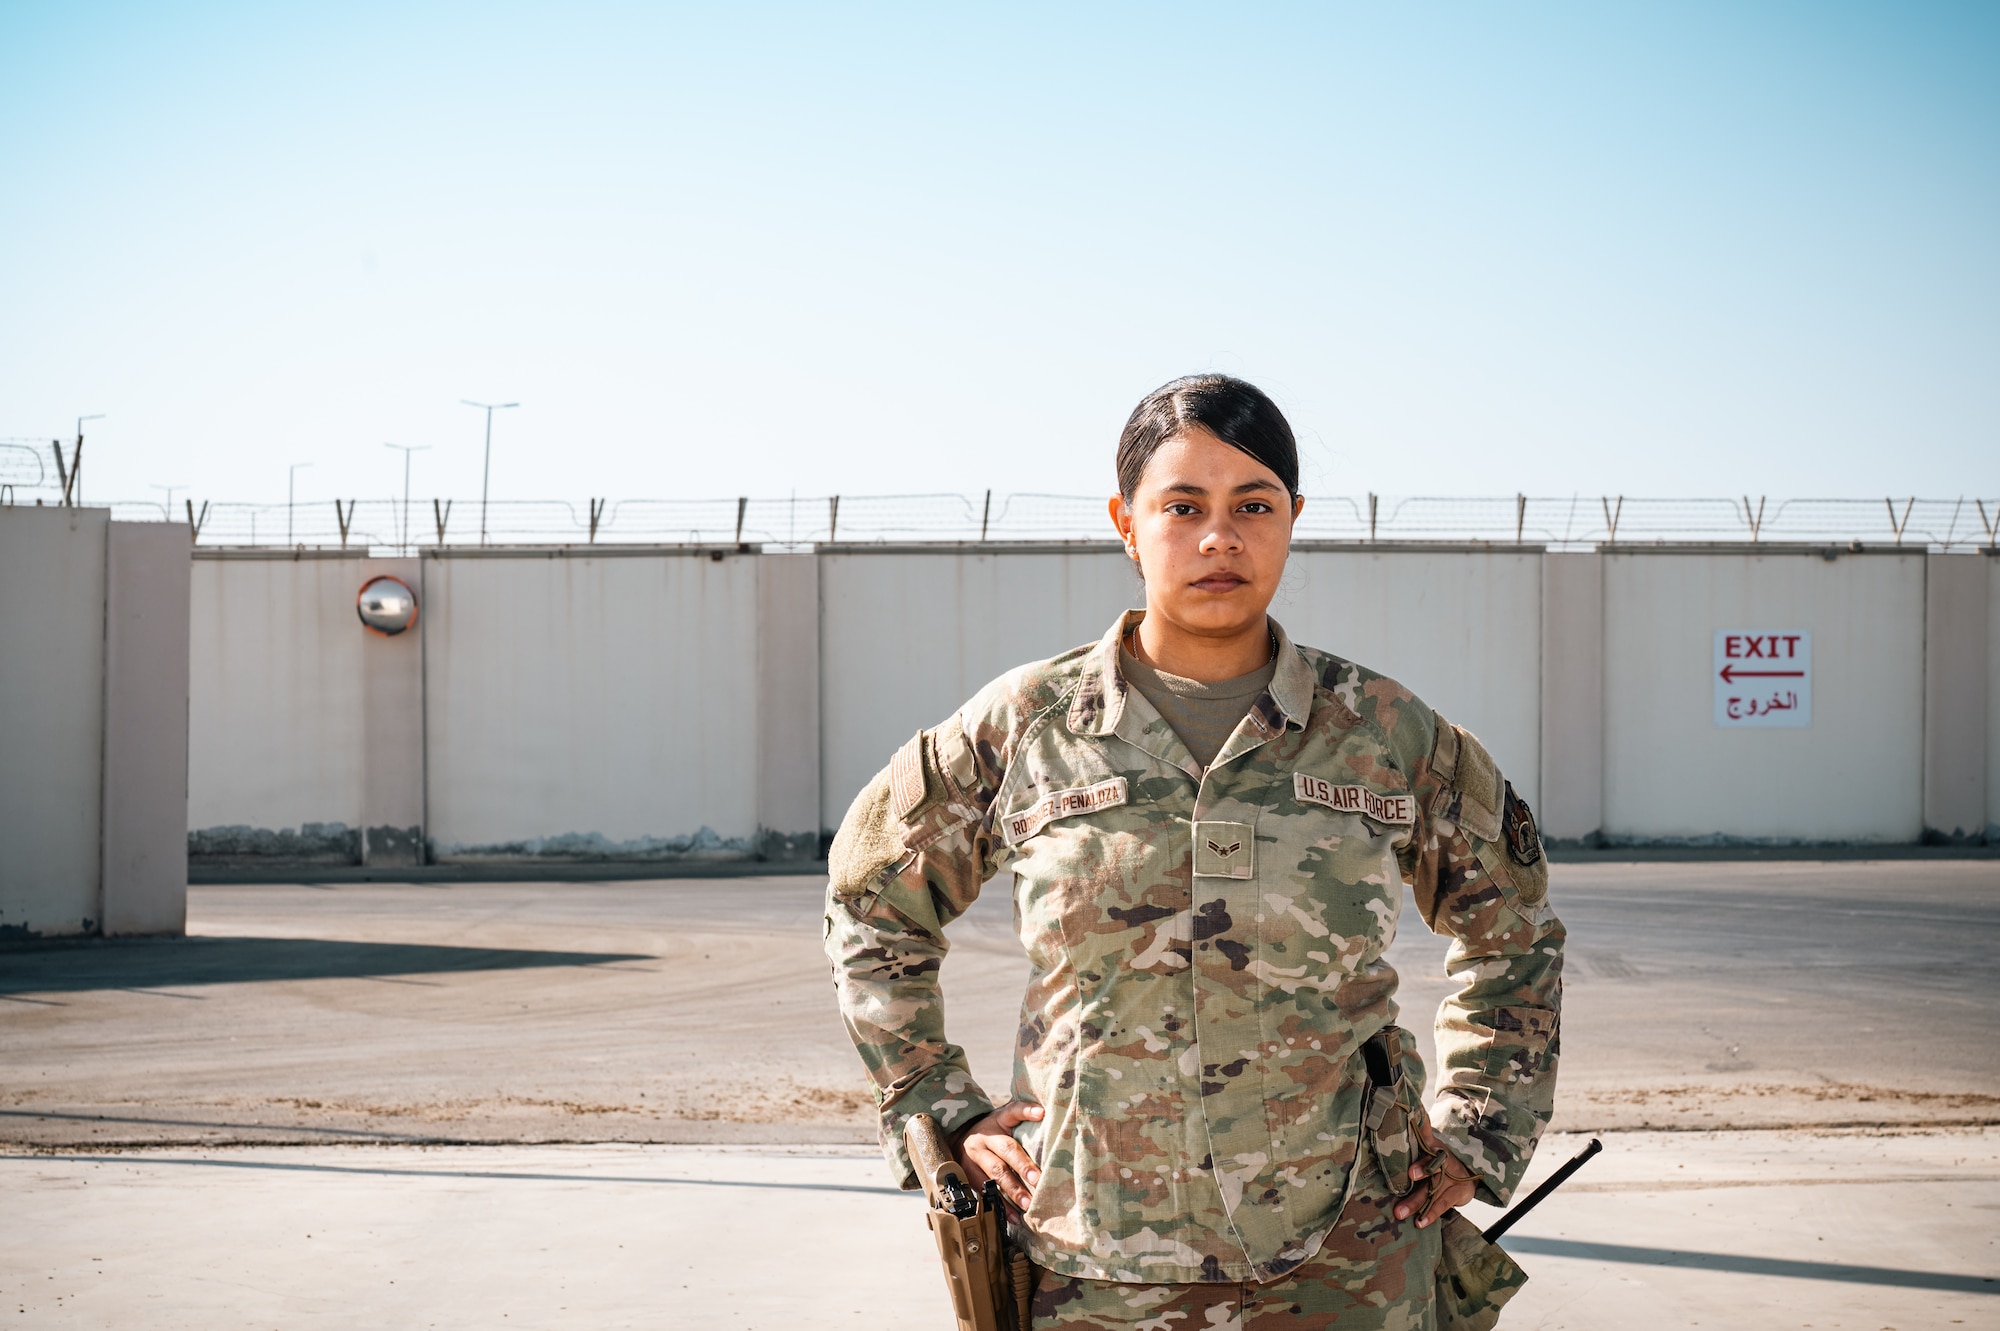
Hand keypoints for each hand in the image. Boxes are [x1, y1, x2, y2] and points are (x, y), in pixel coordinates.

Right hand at [954, 1100, 1044, 1208]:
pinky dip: (1001, 1205)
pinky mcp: (968, 1175)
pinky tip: (1015, 1216)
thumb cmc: (992, 1132)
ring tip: (1028, 1203)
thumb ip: (1023, 1121)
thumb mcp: (1003, 1120)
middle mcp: (985, 1137)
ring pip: (994, 1173)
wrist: (958, 1141)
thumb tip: (1051, 1122)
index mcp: (997, 1120)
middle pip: (1005, 1149)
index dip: (1026, 1111)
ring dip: (1013, 1190)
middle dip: (1022, 1165)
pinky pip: (986, 1191)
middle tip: (1037, 1179)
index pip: (1012, 1111)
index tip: (1041, 1113)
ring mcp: (974, 1157)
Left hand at [1395, 1113, 1478, 1228]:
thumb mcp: (1433, 1143)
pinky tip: (1419, 1223)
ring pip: (1433, 1194)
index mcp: (1437, 1151)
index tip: (1410, 1173)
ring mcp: (1453, 1181)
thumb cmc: (1442, 1156)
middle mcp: (1447, 1165)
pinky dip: (1430, 1215)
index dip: (1422, 1165)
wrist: (1470, 1170)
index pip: (1430, 1155)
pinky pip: (1442, 1206)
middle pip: (1432, 1175)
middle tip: (1403, 1194)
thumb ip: (1422, 1130)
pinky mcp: (1457, 1195)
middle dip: (1417, 1187)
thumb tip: (1410, 1110)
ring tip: (1400, 1214)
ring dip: (1417, 1205)